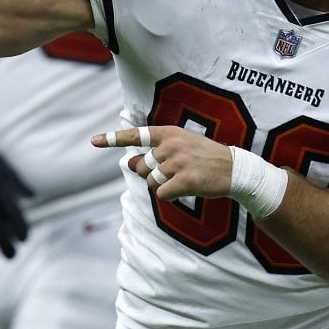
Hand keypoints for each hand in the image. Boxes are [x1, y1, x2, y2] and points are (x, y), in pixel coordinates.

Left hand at [91, 125, 234, 200]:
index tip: (94, 141)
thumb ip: (154, 153)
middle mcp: (171, 145)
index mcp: (170, 133)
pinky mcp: (184, 180)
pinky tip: (186, 189)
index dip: (114, 139)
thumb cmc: (204, 158)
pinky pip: (161, 194)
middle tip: (174, 173)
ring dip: (162, 185)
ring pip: (151, 182)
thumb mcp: (181, 147)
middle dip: (151, 174)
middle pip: (142, 166)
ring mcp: (178, 162)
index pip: (137, 135)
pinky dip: (170, 195)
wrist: (234, 169)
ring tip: (182, 179)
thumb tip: (129, 163)